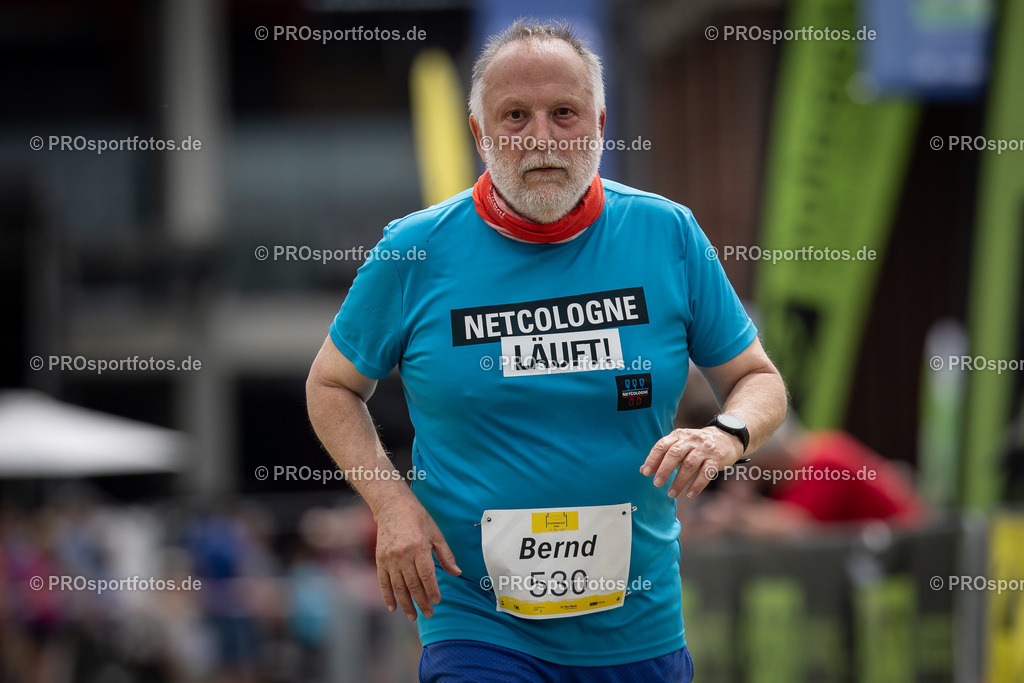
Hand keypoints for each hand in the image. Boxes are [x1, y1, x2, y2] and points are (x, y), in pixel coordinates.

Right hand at [372, 491, 460, 620]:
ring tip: (412, 616)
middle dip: (421, 602)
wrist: (392, 506)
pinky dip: (387, 596)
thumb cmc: (417, 518)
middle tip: (428, 614)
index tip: (437, 601)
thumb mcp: (436, 533)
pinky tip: (393, 607)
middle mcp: (402, 555)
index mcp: (419, 547)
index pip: (427, 575)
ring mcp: (389, 558)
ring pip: (398, 586)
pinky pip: (383, 582)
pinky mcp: (379, 559)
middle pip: (413, 584)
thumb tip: (457, 572)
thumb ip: (446, 555)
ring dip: (405, 603)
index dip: (432, 591)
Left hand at [640, 426, 744, 498]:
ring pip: (689, 465)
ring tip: (671, 493)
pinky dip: (697, 485)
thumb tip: (644, 470)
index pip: (662, 445)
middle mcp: (691, 440)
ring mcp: (704, 449)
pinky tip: (689, 494)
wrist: (727, 437)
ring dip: (679, 481)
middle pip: (674, 454)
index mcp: (679, 435)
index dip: (653, 459)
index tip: (646, 472)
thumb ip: (664, 455)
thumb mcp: (681, 443)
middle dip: (664, 470)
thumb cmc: (698, 444)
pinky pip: (706, 473)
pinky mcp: (716, 459)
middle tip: (657, 484)